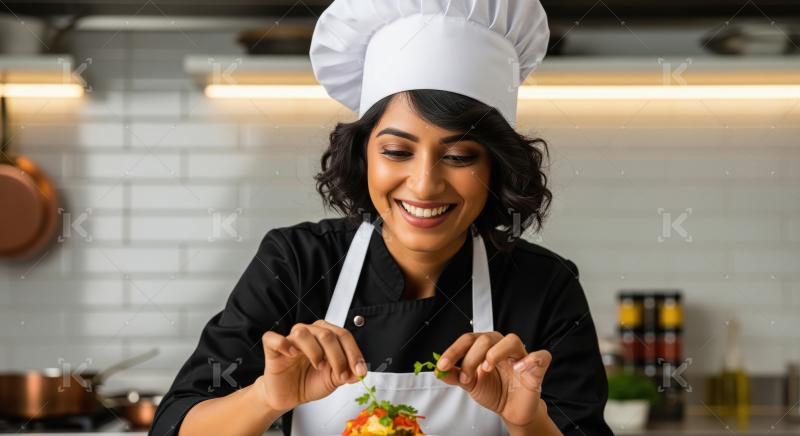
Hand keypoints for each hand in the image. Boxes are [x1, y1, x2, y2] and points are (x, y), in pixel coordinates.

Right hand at [259, 320, 367, 412]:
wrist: (289, 396)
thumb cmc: (309, 382)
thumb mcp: (333, 380)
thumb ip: (347, 373)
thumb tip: (360, 372)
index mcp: (325, 336)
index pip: (343, 335)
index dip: (354, 353)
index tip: (359, 370)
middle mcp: (309, 333)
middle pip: (326, 334)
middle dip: (338, 356)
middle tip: (340, 374)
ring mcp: (290, 339)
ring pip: (303, 333)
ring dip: (315, 351)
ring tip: (318, 365)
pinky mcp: (273, 349)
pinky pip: (273, 338)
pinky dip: (283, 344)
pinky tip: (292, 354)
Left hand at [435, 332, 551, 427]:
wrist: (512, 410)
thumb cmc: (494, 391)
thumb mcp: (471, 384)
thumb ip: (455, 376)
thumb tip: (440, 371)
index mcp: (485, 347)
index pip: (468, 339)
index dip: (454, 351)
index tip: (443, 365)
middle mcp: (502, 346)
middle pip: (486, 339)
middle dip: (471, 358)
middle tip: (467, 378)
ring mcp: (521, 355)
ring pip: (511, 340)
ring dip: (496, 353)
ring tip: (486, 369)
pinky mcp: (537, 368)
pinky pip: (541, 356)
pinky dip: (531, 359)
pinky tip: (518, 368)